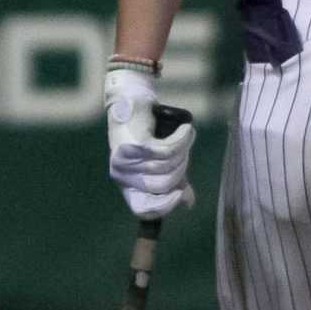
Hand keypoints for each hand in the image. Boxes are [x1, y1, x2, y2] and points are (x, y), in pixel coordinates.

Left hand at [104, 62, 194, 216]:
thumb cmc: (147, 133)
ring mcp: (127, 159)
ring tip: (187, 137)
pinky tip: (186, 130)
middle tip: (186, 153)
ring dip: (184, 151)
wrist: (130, 100)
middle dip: (182, 170)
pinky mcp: (135, 144)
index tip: (181, 196)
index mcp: (125, 183)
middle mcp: (122, 174)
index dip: (164, 206)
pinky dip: (182, 140)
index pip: (142, 208)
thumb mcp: (158, 161)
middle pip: (163, 185)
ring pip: (167, 166)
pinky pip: (167, 150)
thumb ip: (173, 182)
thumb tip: (188, 202)